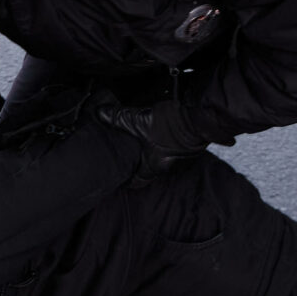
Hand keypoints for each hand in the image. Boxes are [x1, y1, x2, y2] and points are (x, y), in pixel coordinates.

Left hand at [89, 91, 204, 177]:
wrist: (197, 117)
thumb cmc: (169, 126)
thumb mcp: (137, 120)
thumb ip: (117, 118)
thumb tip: (99, 112)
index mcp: (152, 166)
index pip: (137, 183)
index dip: (127, 182)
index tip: (119, 179)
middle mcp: (165, 165)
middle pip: (147, 171)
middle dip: (137, 166)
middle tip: (125, 159)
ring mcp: (177, 157)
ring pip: (159, 160)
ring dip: (150, 154)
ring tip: (137, 146)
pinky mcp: (185, 146)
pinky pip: (169, 150)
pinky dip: (160, 145)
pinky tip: (154, 134)